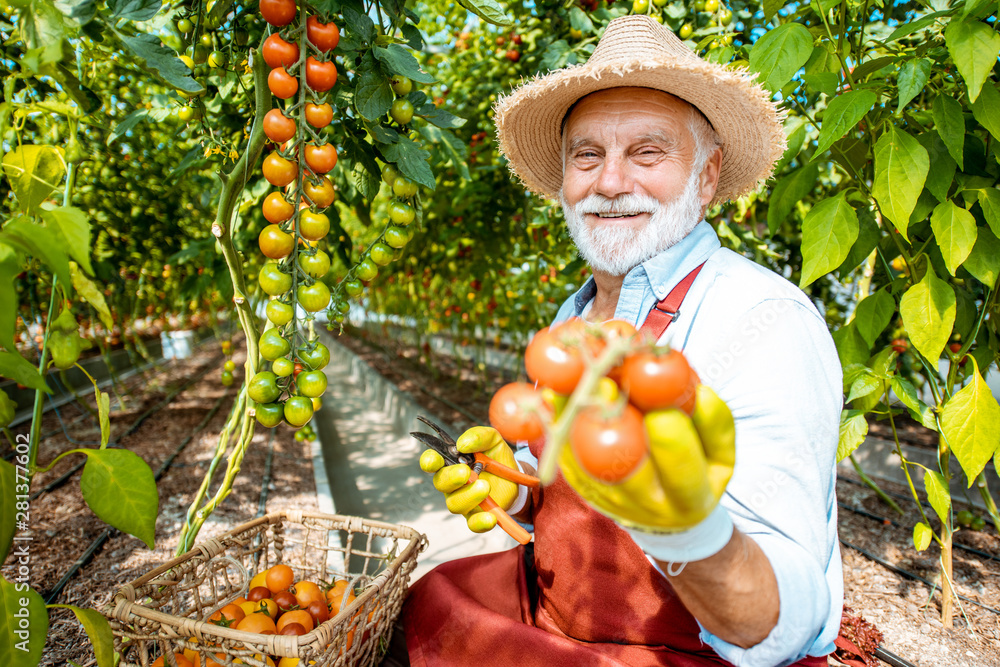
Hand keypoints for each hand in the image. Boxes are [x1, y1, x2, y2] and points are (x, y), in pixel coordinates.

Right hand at [418, 426, 519, 532]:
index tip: (433, 461)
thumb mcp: (492, 441)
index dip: (429, 461)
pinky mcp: (476, 515)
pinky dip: (480, 522)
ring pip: (454, 504)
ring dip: (469, 496)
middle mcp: (452, 483)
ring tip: (486, 486)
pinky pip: (472, 523)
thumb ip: (478, 436)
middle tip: (466, 472)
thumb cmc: (497, 457)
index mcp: (451, 462)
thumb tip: (463, 444)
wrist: (516, 478)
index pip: (433, 461)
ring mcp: (463, 500)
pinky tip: (491, 517)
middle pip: (441, 483)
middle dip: (451, 477)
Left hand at [559, 384, 734, 535]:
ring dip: (576, 420)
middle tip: (608, 387)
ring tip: (571, 382)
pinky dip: (558, 425)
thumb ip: (714, 423)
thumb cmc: (699, 471)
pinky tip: (553, 394)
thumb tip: (699, 390)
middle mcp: (645, 506)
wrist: (667, 515)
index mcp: (689, 498)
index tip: (662, 407)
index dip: (671, 441)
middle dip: (615, 426)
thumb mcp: (720, 454)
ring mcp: (609, 500)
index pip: (682, 474)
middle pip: (624, 470)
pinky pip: (565, 457)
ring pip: (585, 462)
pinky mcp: (583, 488)